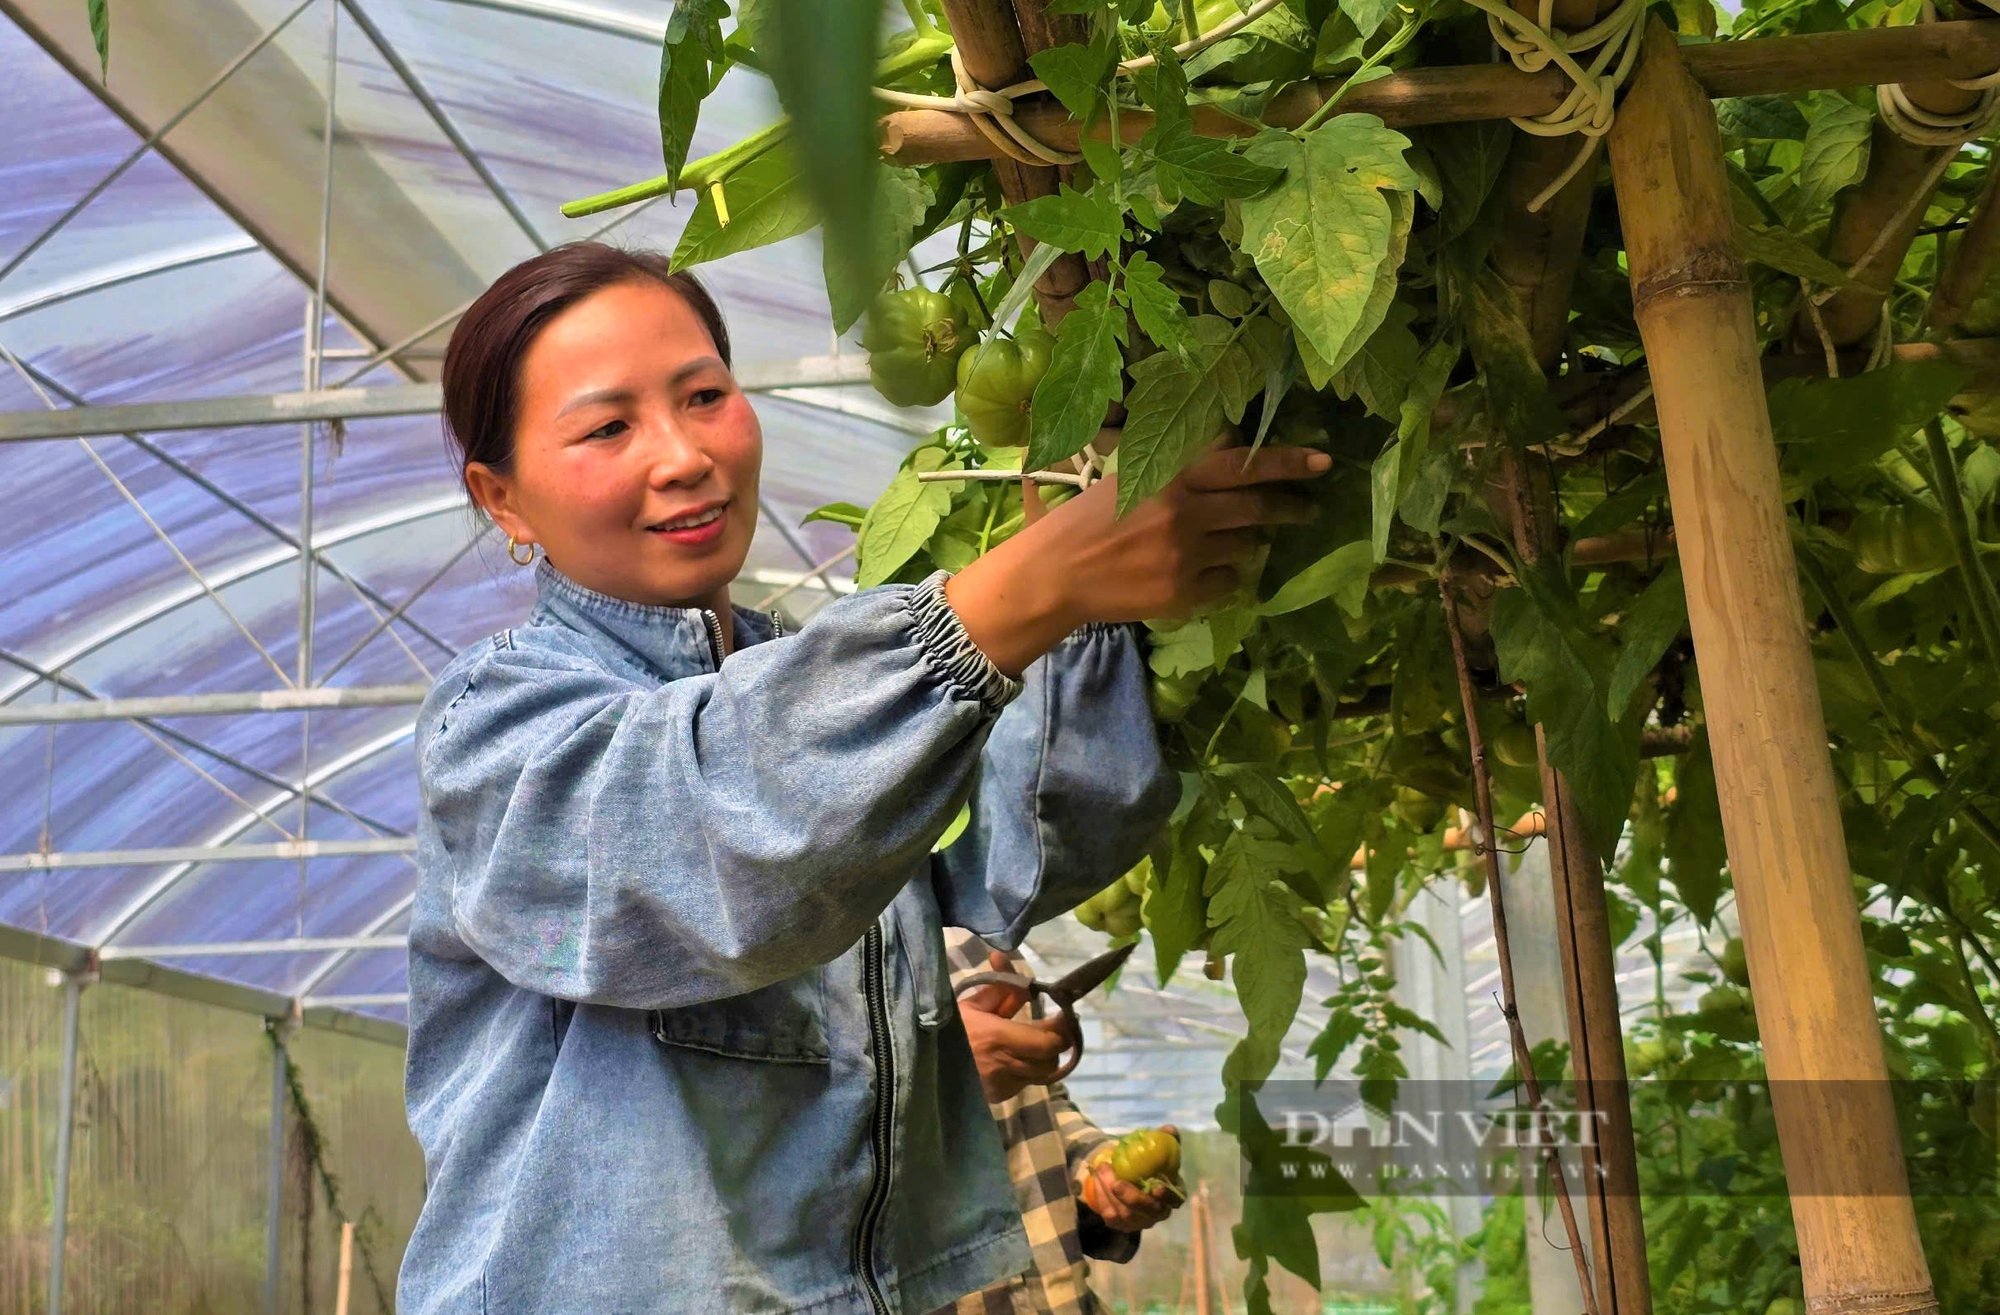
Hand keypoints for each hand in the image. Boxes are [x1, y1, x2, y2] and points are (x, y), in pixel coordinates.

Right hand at [947, 441, 1329, 674]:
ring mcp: (1186, 557)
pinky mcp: (1183, 593)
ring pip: (1245, 548)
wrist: (1056, 573)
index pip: (1242, 464)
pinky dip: (1224, 577)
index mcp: (1171, 479)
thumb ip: (1182, 469)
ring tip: (1227, 542)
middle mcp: (1185, 514)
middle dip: (1290, 509)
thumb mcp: (1132, 480)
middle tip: (1307, 510)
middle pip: (1257, 509)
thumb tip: (1231, 447)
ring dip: (1245, 544)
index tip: (1323, 461)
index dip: (1287, 461)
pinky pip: (1228, 584)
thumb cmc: (1089, 521)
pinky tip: (1200, 573)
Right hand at [958, 956, 1069, 1103]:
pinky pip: (1026, 1083)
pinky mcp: (999, 1096)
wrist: (921, 1064)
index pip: (1048, 1041)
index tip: (1064, 1014)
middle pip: (1052, 1060)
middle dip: (1057, 1044)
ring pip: (1043, 1075)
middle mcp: (1005, 1065)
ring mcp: (1003, 1085)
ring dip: (1045, 1058)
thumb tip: (1023, 976)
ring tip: (1038, 1042)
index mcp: (998, 1038)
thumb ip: (1002, 988)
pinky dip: (1028, 1070)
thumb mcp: (971, 1004)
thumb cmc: (946, 1028)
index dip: (1062, 1028)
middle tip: (1055, 1027)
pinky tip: (1016, 1058)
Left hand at [1079, 1125, 1182, 1232]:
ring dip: (1110, 1194)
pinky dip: (1101, 1198)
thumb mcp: (1157, 1147)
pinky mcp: (1122, 1224)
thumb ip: (1165, 1138)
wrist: (1126, 1173)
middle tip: (1116, 1182)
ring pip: (1125, 1215)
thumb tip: (1168, 1129)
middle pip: (1147, 1212)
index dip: (1168, 1197)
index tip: (1157, 1187)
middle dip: (1131, 1198)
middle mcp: (1158, 1212)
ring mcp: (1140, 1221)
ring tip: (1101, 1170)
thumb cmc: (1147, 1161)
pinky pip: (1110, 1216)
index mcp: (1172, 1194)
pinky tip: (1096, 1180)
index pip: (1175, 1200)